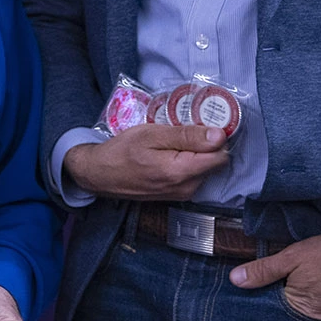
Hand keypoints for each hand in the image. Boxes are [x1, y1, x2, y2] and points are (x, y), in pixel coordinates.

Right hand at [63, 126, 228, 199]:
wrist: (100, 175)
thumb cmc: (121, 151)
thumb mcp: (150, 135)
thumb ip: (186, 136)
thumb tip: (219, 136)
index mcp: (181, 172)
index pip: (220, 155)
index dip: (215, 137)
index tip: (201, 124)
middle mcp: (187, 188)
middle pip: (215, 162)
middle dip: (206, 144)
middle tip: (182, 130)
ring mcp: (183, 194)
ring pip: (205, 168)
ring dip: (196, 153)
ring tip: (172, 141)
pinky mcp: (177, 195)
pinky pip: (194, 175)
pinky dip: (188, 162)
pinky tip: (169, 153)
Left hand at [229, 231, 320, 320]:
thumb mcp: (292, 256)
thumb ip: (264, 270)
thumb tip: (235, 280)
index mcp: (298, 306)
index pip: (281, 305)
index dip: (281, 293)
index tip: (284, 284)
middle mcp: (318, 319)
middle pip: (304, 312)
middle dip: (303, 300)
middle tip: (311, 283)